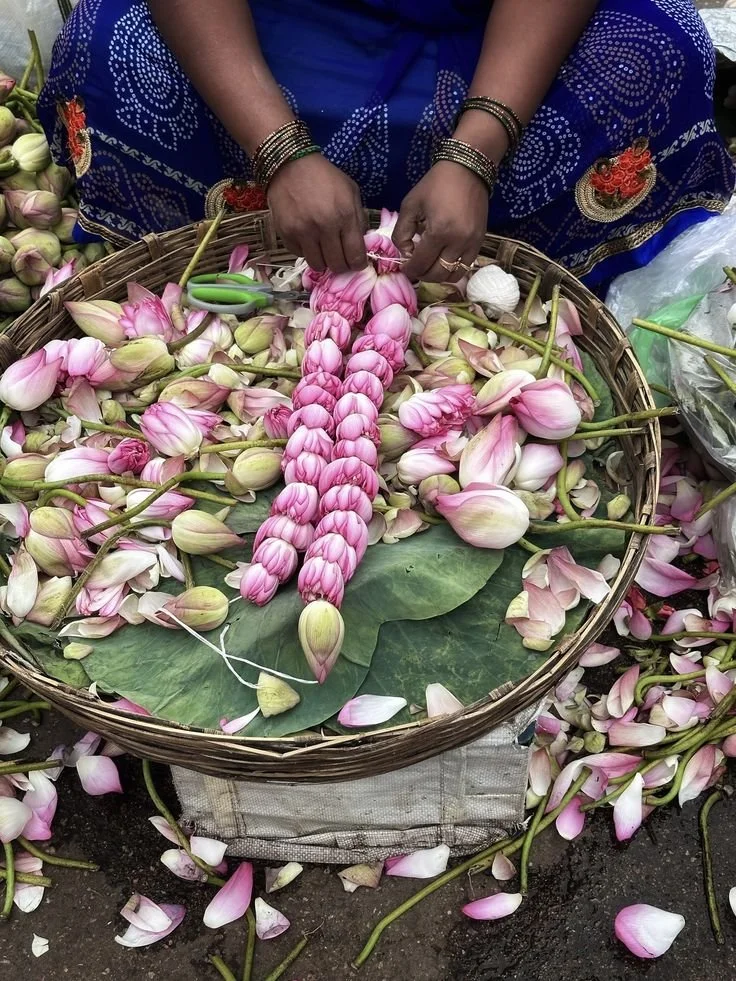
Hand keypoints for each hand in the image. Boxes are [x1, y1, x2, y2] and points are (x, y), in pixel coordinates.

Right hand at [267, 154, 366, 272]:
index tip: (357, 263)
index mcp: (345, 215)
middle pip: (337, 265)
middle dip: (341, 265)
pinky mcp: (286, 233)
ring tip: (324, 250)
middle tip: (340, 258)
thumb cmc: (325, 177)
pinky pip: (300, 254)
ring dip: (323, 261)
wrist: (290, 164)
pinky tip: (308, 238)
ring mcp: (303, 232)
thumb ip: (358, 219)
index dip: (358, 264)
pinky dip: (306, 251)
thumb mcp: (351, 191)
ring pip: (317, 265)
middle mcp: (324, 226)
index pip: (355, 256)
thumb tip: (361, 245)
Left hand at [393, 162, 489, 281]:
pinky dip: (453, 269)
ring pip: (453, 275)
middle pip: (437, 274)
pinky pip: (466, 266)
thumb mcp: (410, 205)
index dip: (409, 270)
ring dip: (438, 275)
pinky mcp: (480, 241)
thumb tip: (405, 253)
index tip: (404, 267)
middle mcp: (457, 242)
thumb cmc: (435, 184)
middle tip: (415, 267)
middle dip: (422, 274)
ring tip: (430, 265)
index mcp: (438, 232)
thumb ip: (401, 232)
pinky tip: (443, 260)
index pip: (421, 264)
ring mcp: (472, 243)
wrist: (468, 169)